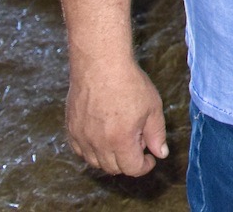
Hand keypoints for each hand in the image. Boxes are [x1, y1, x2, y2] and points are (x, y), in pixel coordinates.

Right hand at [65, 58, 168, 175]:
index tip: (150, 157)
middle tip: (138, 140)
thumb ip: (157, 134)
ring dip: (110, 157)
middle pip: (114, 168)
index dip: (145, 166)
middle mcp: (98, 143)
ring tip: (121, 136)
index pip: (132, 169)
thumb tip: (160, 153)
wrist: (100, 63)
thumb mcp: (152, 107)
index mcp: (120, 140)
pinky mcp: (71, 129)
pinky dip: (92, 150)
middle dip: (129, 160)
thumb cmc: (129, 82)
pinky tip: (103, 134)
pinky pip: (80, 150)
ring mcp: (82, 137)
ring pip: (95, 162)